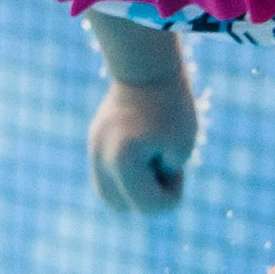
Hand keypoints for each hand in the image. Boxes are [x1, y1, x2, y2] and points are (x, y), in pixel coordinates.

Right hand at [88, 77, 197, 212]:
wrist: (149, 66)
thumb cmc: (171, 106)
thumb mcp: (181, 150)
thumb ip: (159, 185)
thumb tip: (135, 195)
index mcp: (124, 161)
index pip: (148, 207)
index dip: (171, 193)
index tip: (176, 163)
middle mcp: (101, 158)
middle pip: (122, 206)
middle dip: (147, 195)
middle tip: (162, 163)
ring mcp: (93, 149)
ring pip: (108, 194)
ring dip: (132, 187)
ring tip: (151, 159)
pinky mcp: (93, 139)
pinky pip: (106, 172)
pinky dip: (125, 172)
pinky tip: (142, 148)